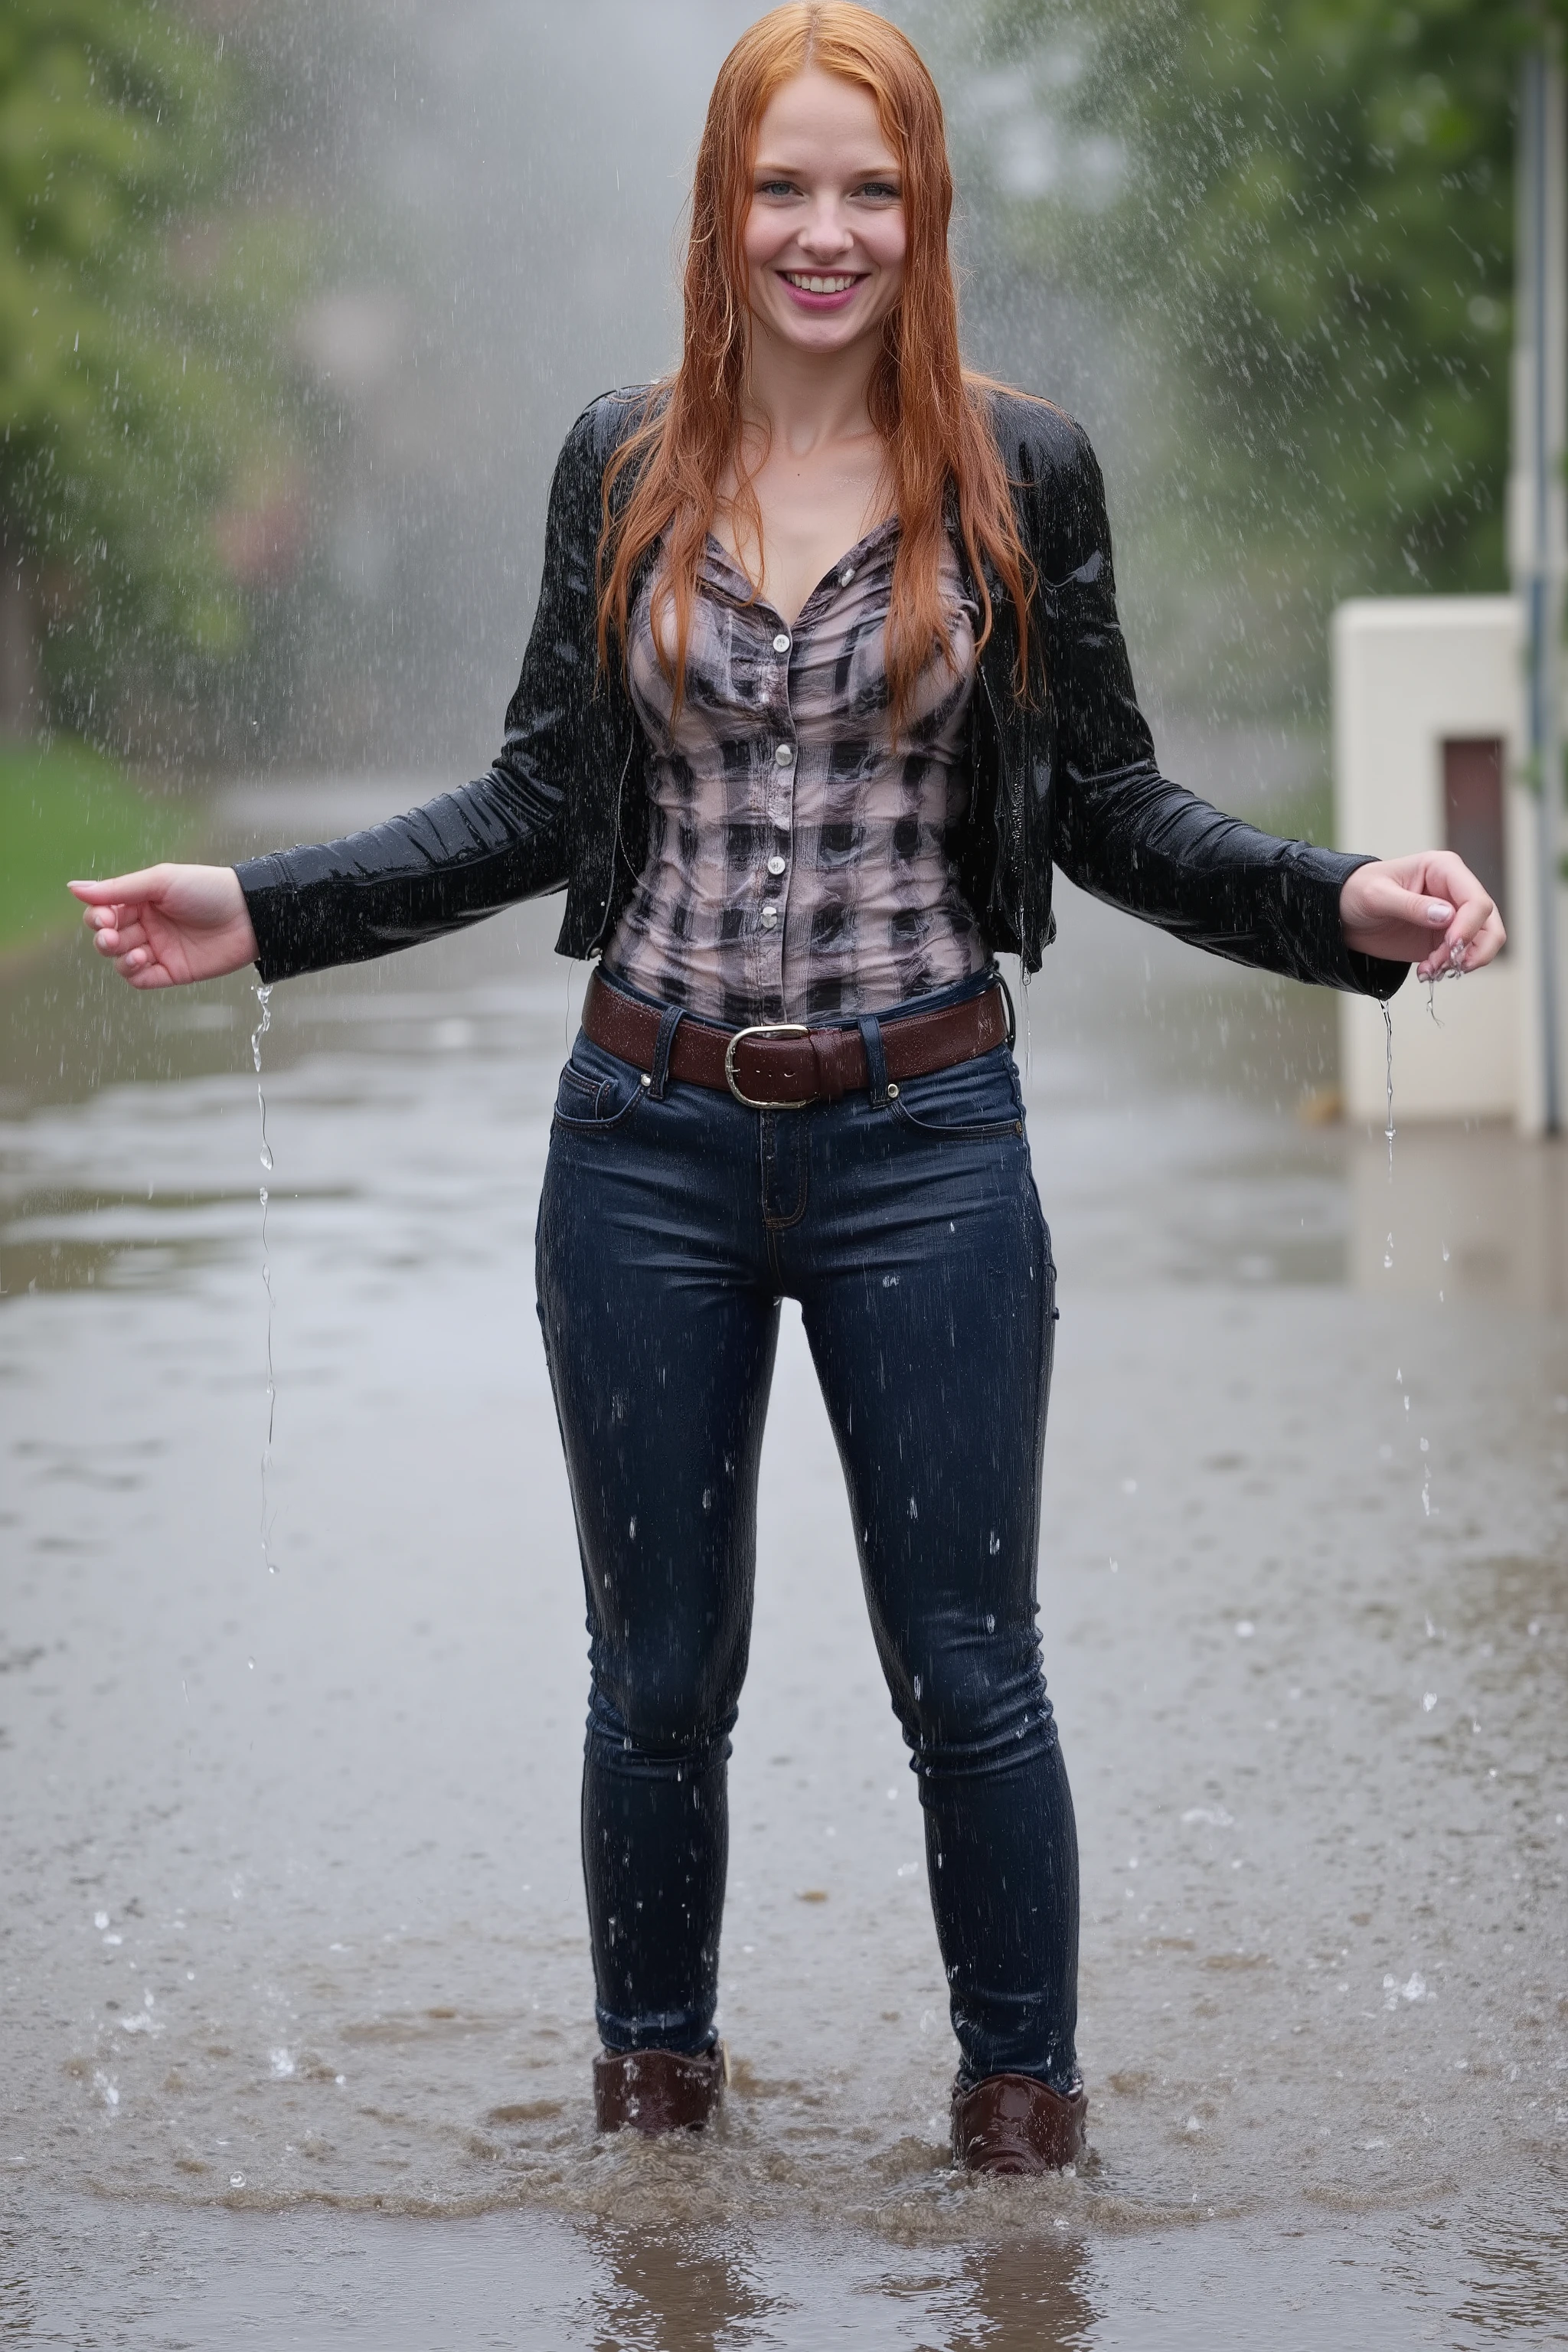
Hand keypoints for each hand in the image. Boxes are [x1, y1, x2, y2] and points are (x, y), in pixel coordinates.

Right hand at [67, 863, 258, 988]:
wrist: (248, 914)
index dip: (97, 917)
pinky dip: (134, 972)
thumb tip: (73, 889)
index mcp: (141, 900)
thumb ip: (118, 889)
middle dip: (104, 939)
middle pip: (108, 937)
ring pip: (121, 959)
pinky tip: (144, 960)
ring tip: (137, 950)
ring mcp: (160, 949)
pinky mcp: (173, 971)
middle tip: (110, 936)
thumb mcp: (160, 882)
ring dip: (119, 956)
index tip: (104, 917)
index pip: (104, 912)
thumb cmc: (206, 889)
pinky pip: (141, 979)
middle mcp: (147, 925)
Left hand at [1339, 851, 1504, 981]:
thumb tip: (1447, 916)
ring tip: (1430, 970)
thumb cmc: (1356, 892)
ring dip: (1462, 962)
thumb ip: (1411, 906)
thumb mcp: (1377, 896)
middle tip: (1446, 965)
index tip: (1450, 946)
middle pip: (1489, 922)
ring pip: (1482, 943)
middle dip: (1473, 949)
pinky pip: (1462, 956)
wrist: (1341, 914)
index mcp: (1444, 869)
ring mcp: (1452, 916)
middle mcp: (1454, 891)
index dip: (1470, 926)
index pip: (1476, 899)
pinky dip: (1449, 968)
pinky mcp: (1443, 938)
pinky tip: (1425, 971)